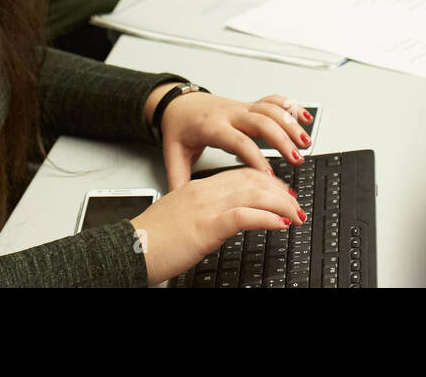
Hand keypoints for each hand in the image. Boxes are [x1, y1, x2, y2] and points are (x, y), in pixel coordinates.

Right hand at [128, 166, 304, 283]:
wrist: (129, 248)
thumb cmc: (151, 239)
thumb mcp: (180, 217)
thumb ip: (202, 212)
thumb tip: (223, 219)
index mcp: (198, 188)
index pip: (241, 175)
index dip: (266, 182)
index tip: (282, 192)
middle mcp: (204, 192)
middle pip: (253, 181)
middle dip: (280, 192)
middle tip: (295, 204)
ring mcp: (206, 207)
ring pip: (254, 194)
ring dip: (281, 205)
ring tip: (295, 215)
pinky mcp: (207, 226)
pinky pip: (245, 216)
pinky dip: (268, 218)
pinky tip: (280, 224)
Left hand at [155, 91, 316, 187]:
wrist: (178, 103)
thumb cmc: (178, 127)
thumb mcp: (173, 153)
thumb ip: (177, 178)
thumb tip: (179, 202)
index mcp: (212, 127)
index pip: (238, 141)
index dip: (254, 158)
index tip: (267, 176)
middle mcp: (230, 114)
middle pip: (261, 122)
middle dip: (282, 140)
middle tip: (297, 159)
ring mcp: (241, 108)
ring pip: (271, 110)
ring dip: (291, 124)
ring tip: (305, 143)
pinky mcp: (248, 105)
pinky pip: (273, 100)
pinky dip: (291, 107)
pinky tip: (305, 118)